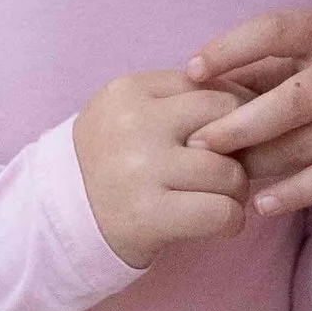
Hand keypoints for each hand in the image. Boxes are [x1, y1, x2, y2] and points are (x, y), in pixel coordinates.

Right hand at [71, 71, 250, 268]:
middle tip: (235, 167)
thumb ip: (177, 100)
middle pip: (227, 120)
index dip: (239, 112)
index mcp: (130, 90)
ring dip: (237, 190)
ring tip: (220, 198)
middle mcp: (134, 123)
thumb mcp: (128, 114)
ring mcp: (140, 169)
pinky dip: (232, 221)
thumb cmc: (109, 162)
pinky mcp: (148, 214)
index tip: (241, 134)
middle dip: (243, 146)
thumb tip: (253, 97)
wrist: (58, 218)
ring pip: (229, 171)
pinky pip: (222, 212)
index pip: (211, 87)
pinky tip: (220, 223)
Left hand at [182, 8, 311, 214]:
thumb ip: (264, 63)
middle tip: (196, 143)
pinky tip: (261, 204)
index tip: (190, 71)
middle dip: (239, 125)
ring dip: (259, 163)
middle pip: (291, 100)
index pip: (274, 31)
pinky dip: (295, 193)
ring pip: (308, 144)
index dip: (230, 49)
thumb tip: (195, 83)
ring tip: (221, 174)